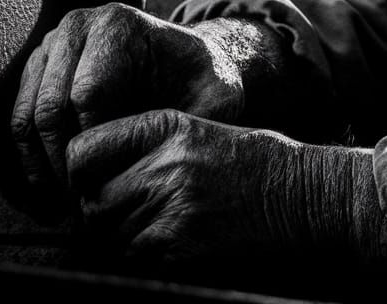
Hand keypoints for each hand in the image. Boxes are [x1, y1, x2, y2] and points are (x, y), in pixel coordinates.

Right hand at [10, 4, 255, 187]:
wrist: (185, 60)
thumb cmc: (201, 80)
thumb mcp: (218, 94)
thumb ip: (205, 118)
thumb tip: (177, 154)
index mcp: (119, 25)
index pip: (87, 95)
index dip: (95, 147)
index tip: (109, 182)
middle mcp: (80, 25)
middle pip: (52, 107)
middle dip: (64, 162)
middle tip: (82, 202)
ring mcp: (54, 43)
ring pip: (28, 115)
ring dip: (42, 164)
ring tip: (67, 200)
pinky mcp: (40, 64)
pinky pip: (18, 115)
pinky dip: (29, 154)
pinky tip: (52, 185)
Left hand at [67, 111, 294, 271]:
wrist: (306, 198)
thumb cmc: (258, 164)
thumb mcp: (204, 133)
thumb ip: (153, 147)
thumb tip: (100, 173)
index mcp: (169, 126)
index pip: (86, 150)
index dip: (81, 172)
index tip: (93, 181)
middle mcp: (165, 164)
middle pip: (92, 200)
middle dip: (99, 212)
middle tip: (123, 214)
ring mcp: (172, 208)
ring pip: (107, 235)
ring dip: (119, 239)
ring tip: (154, 230)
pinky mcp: (179, 248)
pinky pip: (132, 259)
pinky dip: (141, 259)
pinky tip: (172, 246)